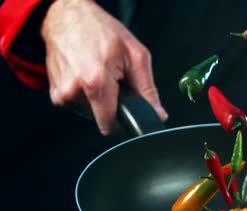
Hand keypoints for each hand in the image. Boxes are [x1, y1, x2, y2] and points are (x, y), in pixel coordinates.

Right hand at [41, 0, 167, 135]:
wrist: (67, 16)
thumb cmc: (99, 29)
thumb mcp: (135, 56)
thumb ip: (148, 90)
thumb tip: (157, 114)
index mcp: (95, 82)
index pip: (110, 125)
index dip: (124, 121)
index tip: (128, 112)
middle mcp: (74, 91)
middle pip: (102, 118)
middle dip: (113, 105)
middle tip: (115, 82)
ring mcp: (62, 93)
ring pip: (91, 112)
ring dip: (99, 98)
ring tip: (101, 75)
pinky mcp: (55, 94)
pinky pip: (79, 105)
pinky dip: (87, 94)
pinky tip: (88, 76)